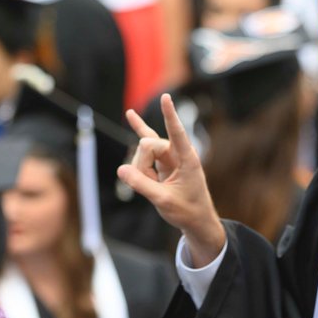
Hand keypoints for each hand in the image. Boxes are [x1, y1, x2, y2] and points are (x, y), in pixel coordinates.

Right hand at [117, 94, 225, 265]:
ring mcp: (169, 155)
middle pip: (148, 145)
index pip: (177, 132)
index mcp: (187, 159)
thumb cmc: (186, 211)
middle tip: (150, 186)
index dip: (170, 115)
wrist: (196, 220)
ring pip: (143, 151)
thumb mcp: (163, 200)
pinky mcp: (162, 160)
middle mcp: (179, 152)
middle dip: (141, 164)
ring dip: (140, 169)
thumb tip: (121, 170)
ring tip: (152, 186)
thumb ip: (142, 185)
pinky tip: (131, 115)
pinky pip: (146, 146)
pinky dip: (138, 130)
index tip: (166, 97)